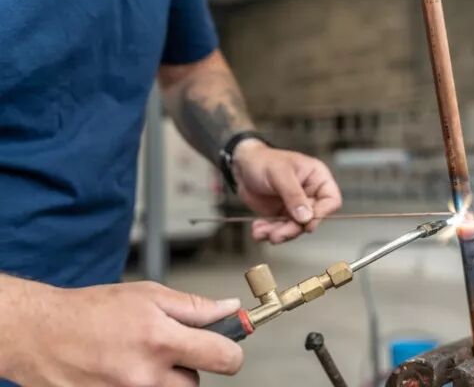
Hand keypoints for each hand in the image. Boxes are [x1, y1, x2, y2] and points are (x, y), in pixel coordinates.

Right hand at [1, 277, 242, 386]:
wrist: (43, 334)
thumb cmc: (93, 310)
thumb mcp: (148, 295)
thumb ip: (194, 307)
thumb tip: (230, 309)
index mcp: (161, 340)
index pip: (225, 358)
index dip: (232, 351)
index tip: (228, 346)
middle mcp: (147, 376)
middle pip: (195, 384)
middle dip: (189, 367)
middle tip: (168, 349)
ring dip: (166, 381)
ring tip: (141, 359)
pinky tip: (126, 371)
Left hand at [232, 139, 341, 243]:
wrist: (241, 166)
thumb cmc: (262, 161)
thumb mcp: (279, 174)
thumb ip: (293, 195)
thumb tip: (306, 217)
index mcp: (317, 178)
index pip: (331, 200)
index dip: (321, 213)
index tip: (305, 222)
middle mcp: (310, 194)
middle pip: (312, 219)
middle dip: (293, 229)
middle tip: (277, 234)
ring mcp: (296, 206)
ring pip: (296, 228)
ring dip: (279, 233)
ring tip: (262, 232)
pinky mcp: (282, 215)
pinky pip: (280, 230)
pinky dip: (268, 232)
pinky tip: (258, 229)